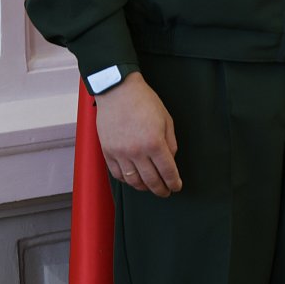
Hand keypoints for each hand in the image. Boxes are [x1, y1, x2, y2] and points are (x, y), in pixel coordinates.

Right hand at [95, 73, 180, 196]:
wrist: (118, 91)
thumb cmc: (144, 101)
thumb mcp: (166, 119)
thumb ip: (170, 142)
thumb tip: (170, 160)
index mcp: (154, 143)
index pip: (167, 171)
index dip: (174, 182)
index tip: (176, 186)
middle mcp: (136, 151)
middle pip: (151, 180)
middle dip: (161, 189)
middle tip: (166, 192)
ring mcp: (120, 153)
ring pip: (133, 181)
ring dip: (144, 187)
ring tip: (151, 187)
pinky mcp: (107, 152)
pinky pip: (117, 174)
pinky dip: (126, 180)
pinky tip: (133, 180)